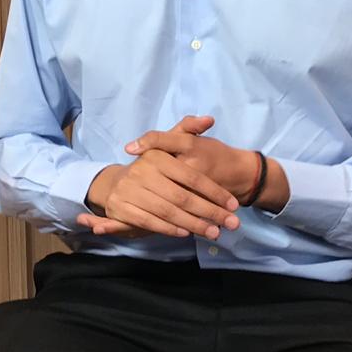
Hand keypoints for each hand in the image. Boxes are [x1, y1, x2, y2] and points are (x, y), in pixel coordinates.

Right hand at [78, 116, 240, 239]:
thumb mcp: (168, 144)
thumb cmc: (152, 167)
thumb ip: (189, 128)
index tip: (233, 205)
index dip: (215, 193)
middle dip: (210, 212)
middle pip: (183, 197)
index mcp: (156, 156)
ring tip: (215, 232)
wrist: (117, 185)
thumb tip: (209, 118)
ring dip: (195, 225)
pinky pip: (151, 221)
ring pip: (169, 212)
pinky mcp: (122, 208)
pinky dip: (170, 228)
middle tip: (231, 223)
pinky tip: (186, 232)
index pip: (192, 178)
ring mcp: (130, 191)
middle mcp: (141, 172)